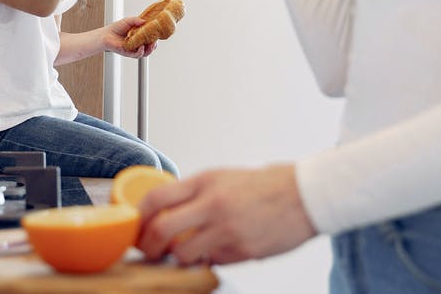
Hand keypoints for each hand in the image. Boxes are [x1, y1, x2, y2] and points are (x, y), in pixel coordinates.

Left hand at [100, 16, 156, 57]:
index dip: (155, 38)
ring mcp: (133, 49)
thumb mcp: (128, 21)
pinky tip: (141, 47)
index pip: (151, 39)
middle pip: (150, 48)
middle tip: (155, 41)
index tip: (157, 34)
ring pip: (145, 53)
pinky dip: (140, 52)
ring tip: (151, 44)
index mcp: (140, 37)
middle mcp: (138, 44)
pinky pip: (137, 55)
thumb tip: (144, 21)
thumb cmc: (117, 28)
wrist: (106, 34)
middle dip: (154, 45)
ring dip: (149, 49)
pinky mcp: (128, 53)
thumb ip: (136, 20)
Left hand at [137, 164, 315, 264]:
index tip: (137, 227)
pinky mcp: (243, 251)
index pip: (156, 198)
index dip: (140, 217)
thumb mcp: (221, 178)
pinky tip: (217, 250)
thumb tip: (165, 212)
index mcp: (205, 182)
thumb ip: (194, 194)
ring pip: (184, 254)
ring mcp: (228, 230)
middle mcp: (213, 205)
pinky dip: (209, 260)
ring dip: (179, 257)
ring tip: (186, 252)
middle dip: (148, 246)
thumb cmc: (263, 186)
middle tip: (148, 250)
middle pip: (162, 230)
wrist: (303, 195)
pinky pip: (213, 262)